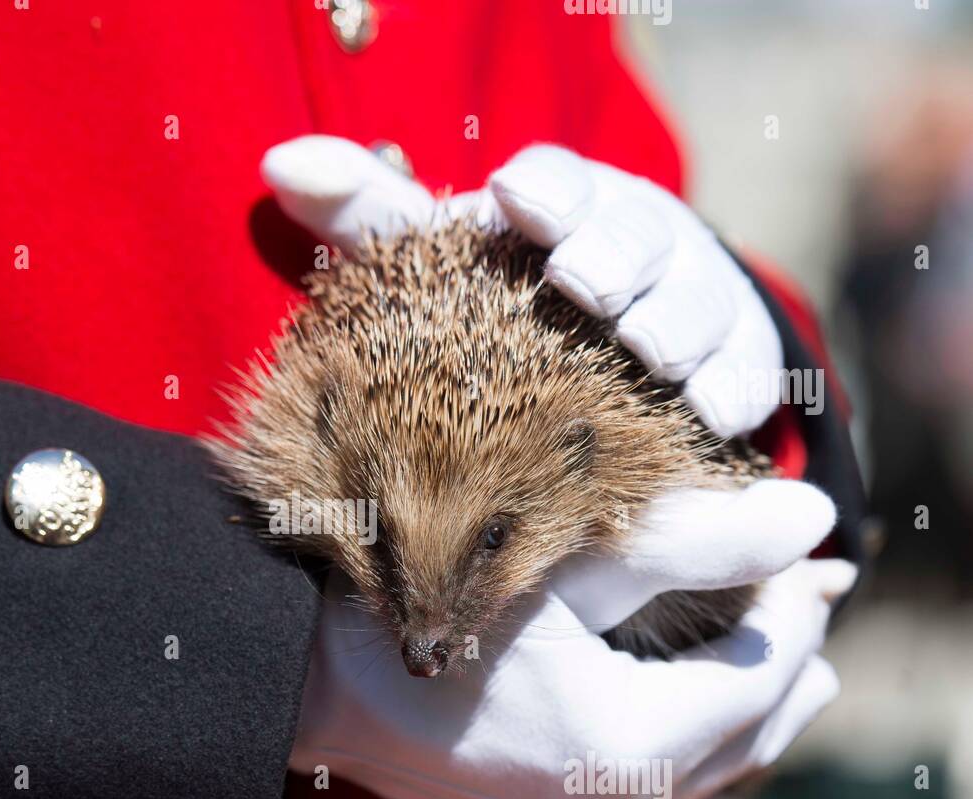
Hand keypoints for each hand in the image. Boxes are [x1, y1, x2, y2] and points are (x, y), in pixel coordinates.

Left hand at [263, 135, 781, 436]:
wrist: (600, 358)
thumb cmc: (498, 300)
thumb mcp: (430, 261)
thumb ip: (364, 215)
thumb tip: (277, 163)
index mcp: (560, 209)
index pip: (557, 184)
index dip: (543, 190)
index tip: (513, 202)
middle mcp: (633, 244)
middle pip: (637, 234)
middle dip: (614, 254)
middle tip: (585, 285)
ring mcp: (689, 303)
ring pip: (698, 302)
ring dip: (677, 322)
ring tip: (652, 350)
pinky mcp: (731, 365)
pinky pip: (743, 375)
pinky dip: (732, 389)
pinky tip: (716, 414)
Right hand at [290, 480, 852, 798]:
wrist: (304, 678)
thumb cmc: (420, 601)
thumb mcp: (561, 564)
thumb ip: (696, 543)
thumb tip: (811, 514)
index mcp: (623, 743)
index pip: (757, 678)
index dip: (793, 617)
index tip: (806, 563)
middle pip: (741, 739)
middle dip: (786, 671)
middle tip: (813, 607)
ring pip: (700, 782)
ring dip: (748, 726)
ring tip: (802, 689)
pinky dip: (696, 793)